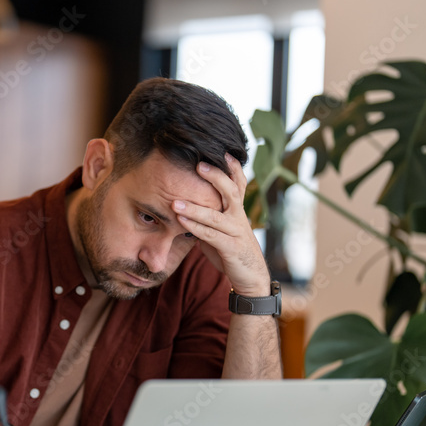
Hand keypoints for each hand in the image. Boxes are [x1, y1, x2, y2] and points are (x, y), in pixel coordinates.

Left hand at [173, 153, 270, 295]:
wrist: (250, 275)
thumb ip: (207, 214)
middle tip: (198, 165)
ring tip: (174, 202)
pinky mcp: (230, 247)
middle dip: (215, 176)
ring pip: (215, 215)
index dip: (232, 166)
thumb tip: (184, 200)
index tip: (222, 149)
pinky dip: (194, 227)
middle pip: (231, 191)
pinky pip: (210, 235)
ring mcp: (236, 232)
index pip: (238, 182)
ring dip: (194, 207)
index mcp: (237, 209)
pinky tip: (180, 221)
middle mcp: (239, 217)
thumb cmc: (230, 248)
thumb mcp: (220, 227)